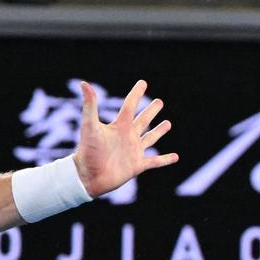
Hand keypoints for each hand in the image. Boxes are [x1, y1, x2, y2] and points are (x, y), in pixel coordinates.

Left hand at [72, 80, 176, 197]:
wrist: (87, 176)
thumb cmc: (87, 151)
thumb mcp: (89, 126)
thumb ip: (90, 105)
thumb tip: (83, 83)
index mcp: (119, 126)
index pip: (130, 106)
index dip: (136, 94)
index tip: (143, 83)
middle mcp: (127, 137)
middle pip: (143, 120)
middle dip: (151, 111)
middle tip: (159, 101)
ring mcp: (133, 151)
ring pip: (150, 138)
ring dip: (159, 131)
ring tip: (168, 123)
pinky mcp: (137, 166)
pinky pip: (155, 162)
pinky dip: (165, 159)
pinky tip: (176, 157)